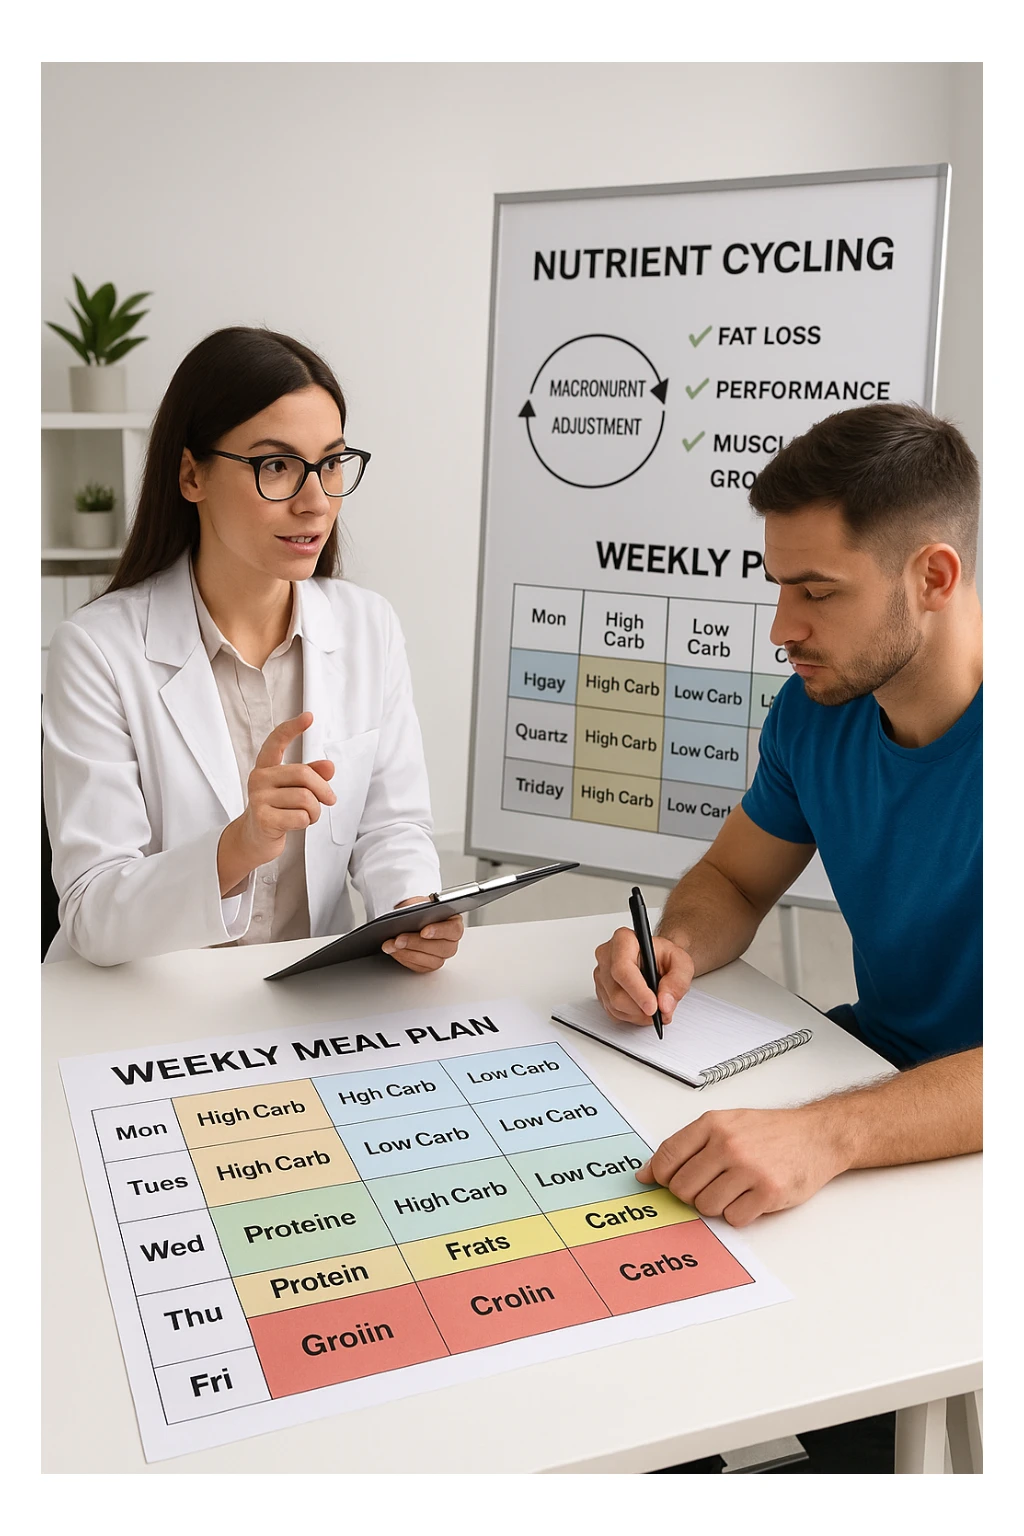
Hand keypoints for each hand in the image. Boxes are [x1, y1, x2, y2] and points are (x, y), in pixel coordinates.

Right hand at [217, 711, 334, 893]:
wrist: (255, 839)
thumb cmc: (278, 810)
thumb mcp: (294, 789)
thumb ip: (312, 776)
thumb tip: (329, 767)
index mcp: (266, 767)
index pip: (277, 741)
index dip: (293, 728)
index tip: (309, 716)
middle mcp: (258, 778)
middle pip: (304, 774)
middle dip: (323, 789)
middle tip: (330, 800)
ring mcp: (258, 798)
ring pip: (306, 798)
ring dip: (316, 811)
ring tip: (309, 815)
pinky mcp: (263, 819)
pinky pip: (301, 816)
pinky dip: (307, 822)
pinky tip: (297, 824)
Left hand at [382, 898, 463, 972]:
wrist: (410, 919)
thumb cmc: (418, 911)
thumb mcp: (416, 903)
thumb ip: (415, 906)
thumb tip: (407, 912)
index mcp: (453, 922)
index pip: (454, 929)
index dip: (440, 931)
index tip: (424, 931)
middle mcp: (451, 941)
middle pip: (442, 948)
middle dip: (417, 944)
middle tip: (399, 939)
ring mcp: (442, 955)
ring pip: (432, 961)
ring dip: (408, 953)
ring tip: (392, 945)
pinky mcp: (430, 965)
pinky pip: (420, 968)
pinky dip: (405, 960)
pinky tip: (395, 952)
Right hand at [593, 927, 694, 1025]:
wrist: (658, 960)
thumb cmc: (665, 956)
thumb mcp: (682, 962)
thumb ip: (677, 980)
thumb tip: (665, 1002)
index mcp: (623, 940)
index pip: (623, 969)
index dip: (638, 991)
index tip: (653, 1007)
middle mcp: (607, 955)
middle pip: (617, 992)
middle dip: (641, 1008)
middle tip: (661, 1011)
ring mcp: (601, 974)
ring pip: (614, 1006)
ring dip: (638, 1014)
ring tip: (656, 1008)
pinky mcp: (600, 991)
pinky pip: (613, 1012)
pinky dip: (631, 1016)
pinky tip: (643, 1007)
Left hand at [636, 1104, 846, 1226]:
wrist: (816, 1136)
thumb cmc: (770, 1132)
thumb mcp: (726, 1123)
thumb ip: (686, 1145)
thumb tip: (647, 1173)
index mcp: (713, 1124)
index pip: (666, 1157)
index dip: (660, 1176)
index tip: (663, 1181)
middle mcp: (728, 1144)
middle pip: (682, 1188)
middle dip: (691, 1193)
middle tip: (709, 1184)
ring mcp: (748, 1169)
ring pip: (705, 1206)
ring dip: (717, 1204)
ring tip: (735, 1188)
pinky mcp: (768, 1193)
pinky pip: (733, 1219)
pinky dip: (739, 1214)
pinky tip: (751, 1197)